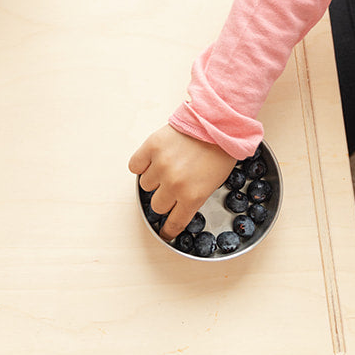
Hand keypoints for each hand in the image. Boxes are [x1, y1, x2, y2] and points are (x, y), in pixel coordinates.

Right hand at [129, 125, 238, 240]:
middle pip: (157, 205)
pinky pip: (135, 166)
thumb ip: (193, 197)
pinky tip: (151, 160)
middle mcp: (174, 184)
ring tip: (167, 166)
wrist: (218, 122)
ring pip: (145, 185)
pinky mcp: (151, 147)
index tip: (165, 233)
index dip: (168, 231)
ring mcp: (161, 165)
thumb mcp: (213, 183)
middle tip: (172, 186)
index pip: (173, 223)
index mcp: (192, 196)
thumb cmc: (220, 151)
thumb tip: (177, 206)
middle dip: (164, 198)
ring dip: (154, 179)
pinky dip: (141, 165)